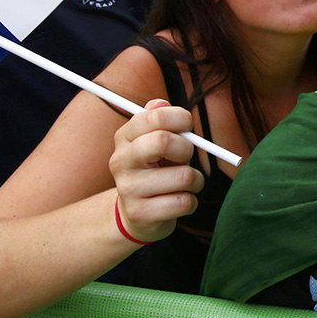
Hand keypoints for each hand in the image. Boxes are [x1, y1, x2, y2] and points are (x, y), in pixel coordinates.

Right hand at [108, 99, 204, 243]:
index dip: (180, 118)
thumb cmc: (155, 170)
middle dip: (186, 149)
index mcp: (124, 138)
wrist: (138, 214)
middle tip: (185, 158)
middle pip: (163, 141)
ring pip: (183, 176)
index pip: (155, 117)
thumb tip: (161, 103)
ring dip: (195, 180)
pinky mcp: (141, 214)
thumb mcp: (155, 142)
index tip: (187, 126)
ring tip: (184, 184)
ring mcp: (128, 189)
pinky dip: (191, 201)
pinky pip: (184, 202)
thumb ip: (160, 120)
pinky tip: (179, 201)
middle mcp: (121, 161)